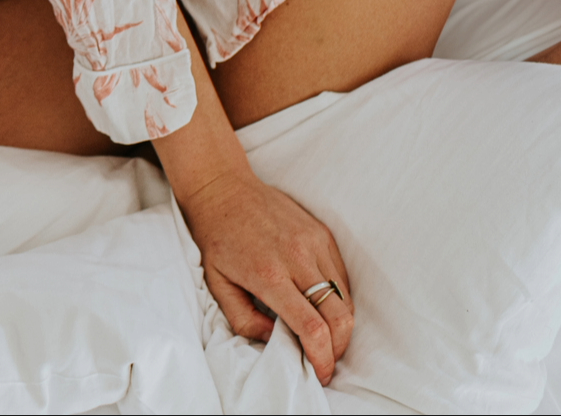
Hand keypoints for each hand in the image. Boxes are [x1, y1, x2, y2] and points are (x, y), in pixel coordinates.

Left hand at [177, 167, 354, 383]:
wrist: (222, 188)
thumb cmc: (215, 238)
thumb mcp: (216, 283)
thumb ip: (244, 319)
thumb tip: (275, 339)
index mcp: (268, 274)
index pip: (311, 327)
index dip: (321, 357)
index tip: (319, 373)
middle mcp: (297, 258)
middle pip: (339, 317)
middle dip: (338, 348)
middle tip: (326, 360)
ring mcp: (315, 243)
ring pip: (346, 298)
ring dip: (341, 326)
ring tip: (325, 337)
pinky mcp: (323, 233)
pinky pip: (342, 276)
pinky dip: (339, 299)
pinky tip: (323, 307)